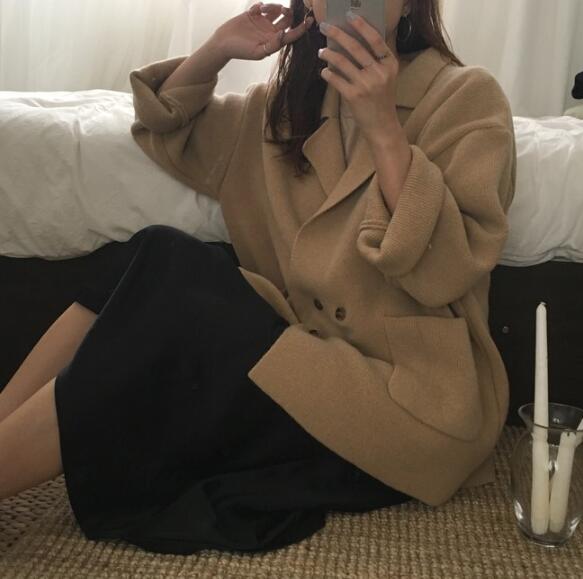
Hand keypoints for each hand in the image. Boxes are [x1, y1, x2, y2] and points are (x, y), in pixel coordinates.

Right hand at [214, 2, 313, 61]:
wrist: (223, 43)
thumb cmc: (240, 51)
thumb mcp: (258, 52)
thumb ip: (272, 45)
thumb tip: (283, 34)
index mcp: (274, 41)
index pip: (291, 34)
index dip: (302, 28)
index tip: (310, 20)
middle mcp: (270, 31)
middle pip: (287, 19)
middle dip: (288, 13)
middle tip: (283, 10)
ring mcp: (263, 22)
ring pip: (276, 10)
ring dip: (274, 6)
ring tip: (264, 9)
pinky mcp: (254, 14)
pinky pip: (263, 5)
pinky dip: (262, 5)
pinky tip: (255, 10)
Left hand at [318, 14, 400, 139]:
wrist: (382, 126)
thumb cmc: (381, 99)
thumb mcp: (386, 77)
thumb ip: (376, 60)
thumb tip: (352, 40)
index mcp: (390, 64)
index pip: (375, 39)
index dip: (361, 26)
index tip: (349, 15)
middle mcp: (379, 73)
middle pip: (355, 47)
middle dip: (337, 34)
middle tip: (324, 27)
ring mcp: (366, 85)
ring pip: (341, 62)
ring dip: (328, 54)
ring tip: (321, 51)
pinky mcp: (353, 96)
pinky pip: (335, 79)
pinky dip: (327, 73)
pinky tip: (324, 71)